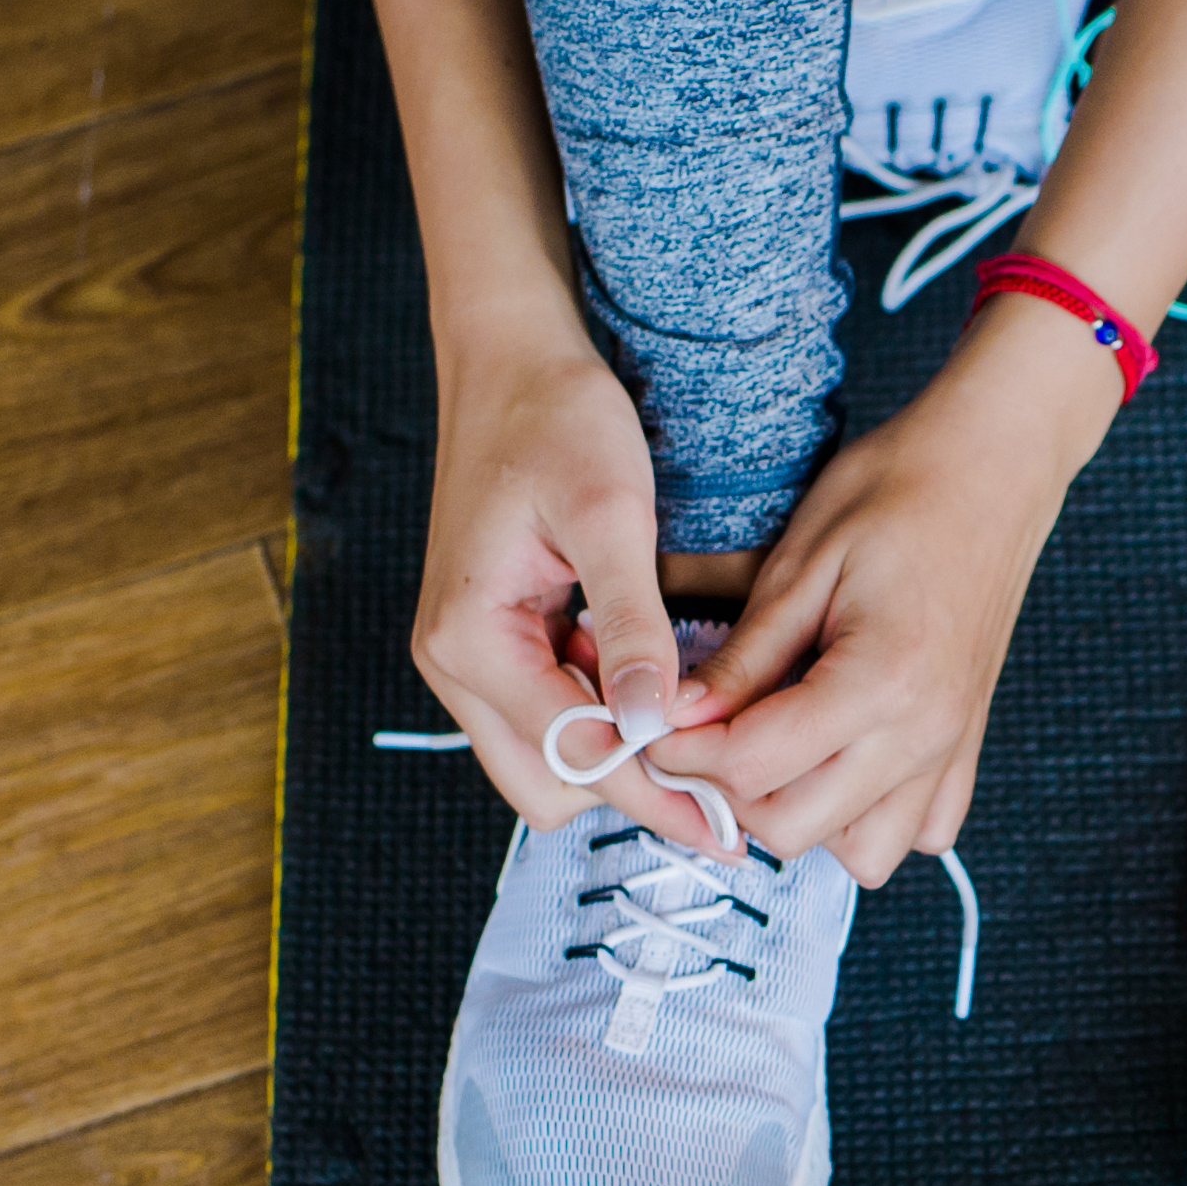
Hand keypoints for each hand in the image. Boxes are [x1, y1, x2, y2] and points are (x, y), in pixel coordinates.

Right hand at [409, 317, 727, 851]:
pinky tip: (659, 685)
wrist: (511, 359)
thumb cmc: (556, 418)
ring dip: (620, 755)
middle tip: (723, 780)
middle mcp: (455, 664)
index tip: (731, 826)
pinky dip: (606, 719)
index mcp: (470, 640)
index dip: (657, 794)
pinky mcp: (496, 645)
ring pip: (550, 762)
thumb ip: (630, 623)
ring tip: (696, 720)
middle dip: (633, 788)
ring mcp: (470, 658)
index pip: (573, 756)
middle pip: (550, 786)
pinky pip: (553, 718)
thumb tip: (650, 723)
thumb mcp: (608, 514)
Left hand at [654, 295, 1121, 885]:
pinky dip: (869, 817)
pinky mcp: (967, 746)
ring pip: (862, 852)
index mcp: (881, 679)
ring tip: (769, 754)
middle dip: (729, 793)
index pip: (754, 764)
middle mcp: (924, 732)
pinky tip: (836, 763)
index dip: (686, 751)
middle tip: (700, 736)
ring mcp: (952, 746)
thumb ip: (743, 656)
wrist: (996, 468)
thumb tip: (676, 718)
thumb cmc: (898, 492)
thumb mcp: (800, 562)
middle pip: (796, 826)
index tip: (654, 720)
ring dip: (802, 817)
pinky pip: (918, 831)